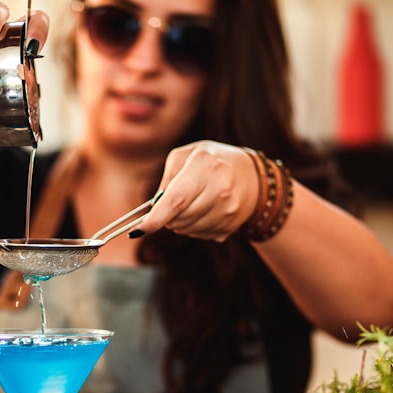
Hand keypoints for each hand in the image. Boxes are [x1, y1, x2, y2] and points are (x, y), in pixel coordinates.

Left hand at [136, 141, 262, 241]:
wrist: (252, 177)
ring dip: (180, 222)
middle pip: (179, 218)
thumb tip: (153, 209)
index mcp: (206, 166)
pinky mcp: (231, 226)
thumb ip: (167, 179)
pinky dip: (194, 227)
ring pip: (188, 229)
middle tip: (171, 204)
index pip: (176, 200)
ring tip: (190, 204)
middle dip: (166, 216)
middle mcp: (221, 189)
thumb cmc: (212, 162)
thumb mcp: (186, 156)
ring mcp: (228, 210)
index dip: (155, 218)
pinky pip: (200, 235)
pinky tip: (203, 211)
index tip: (140, 229)